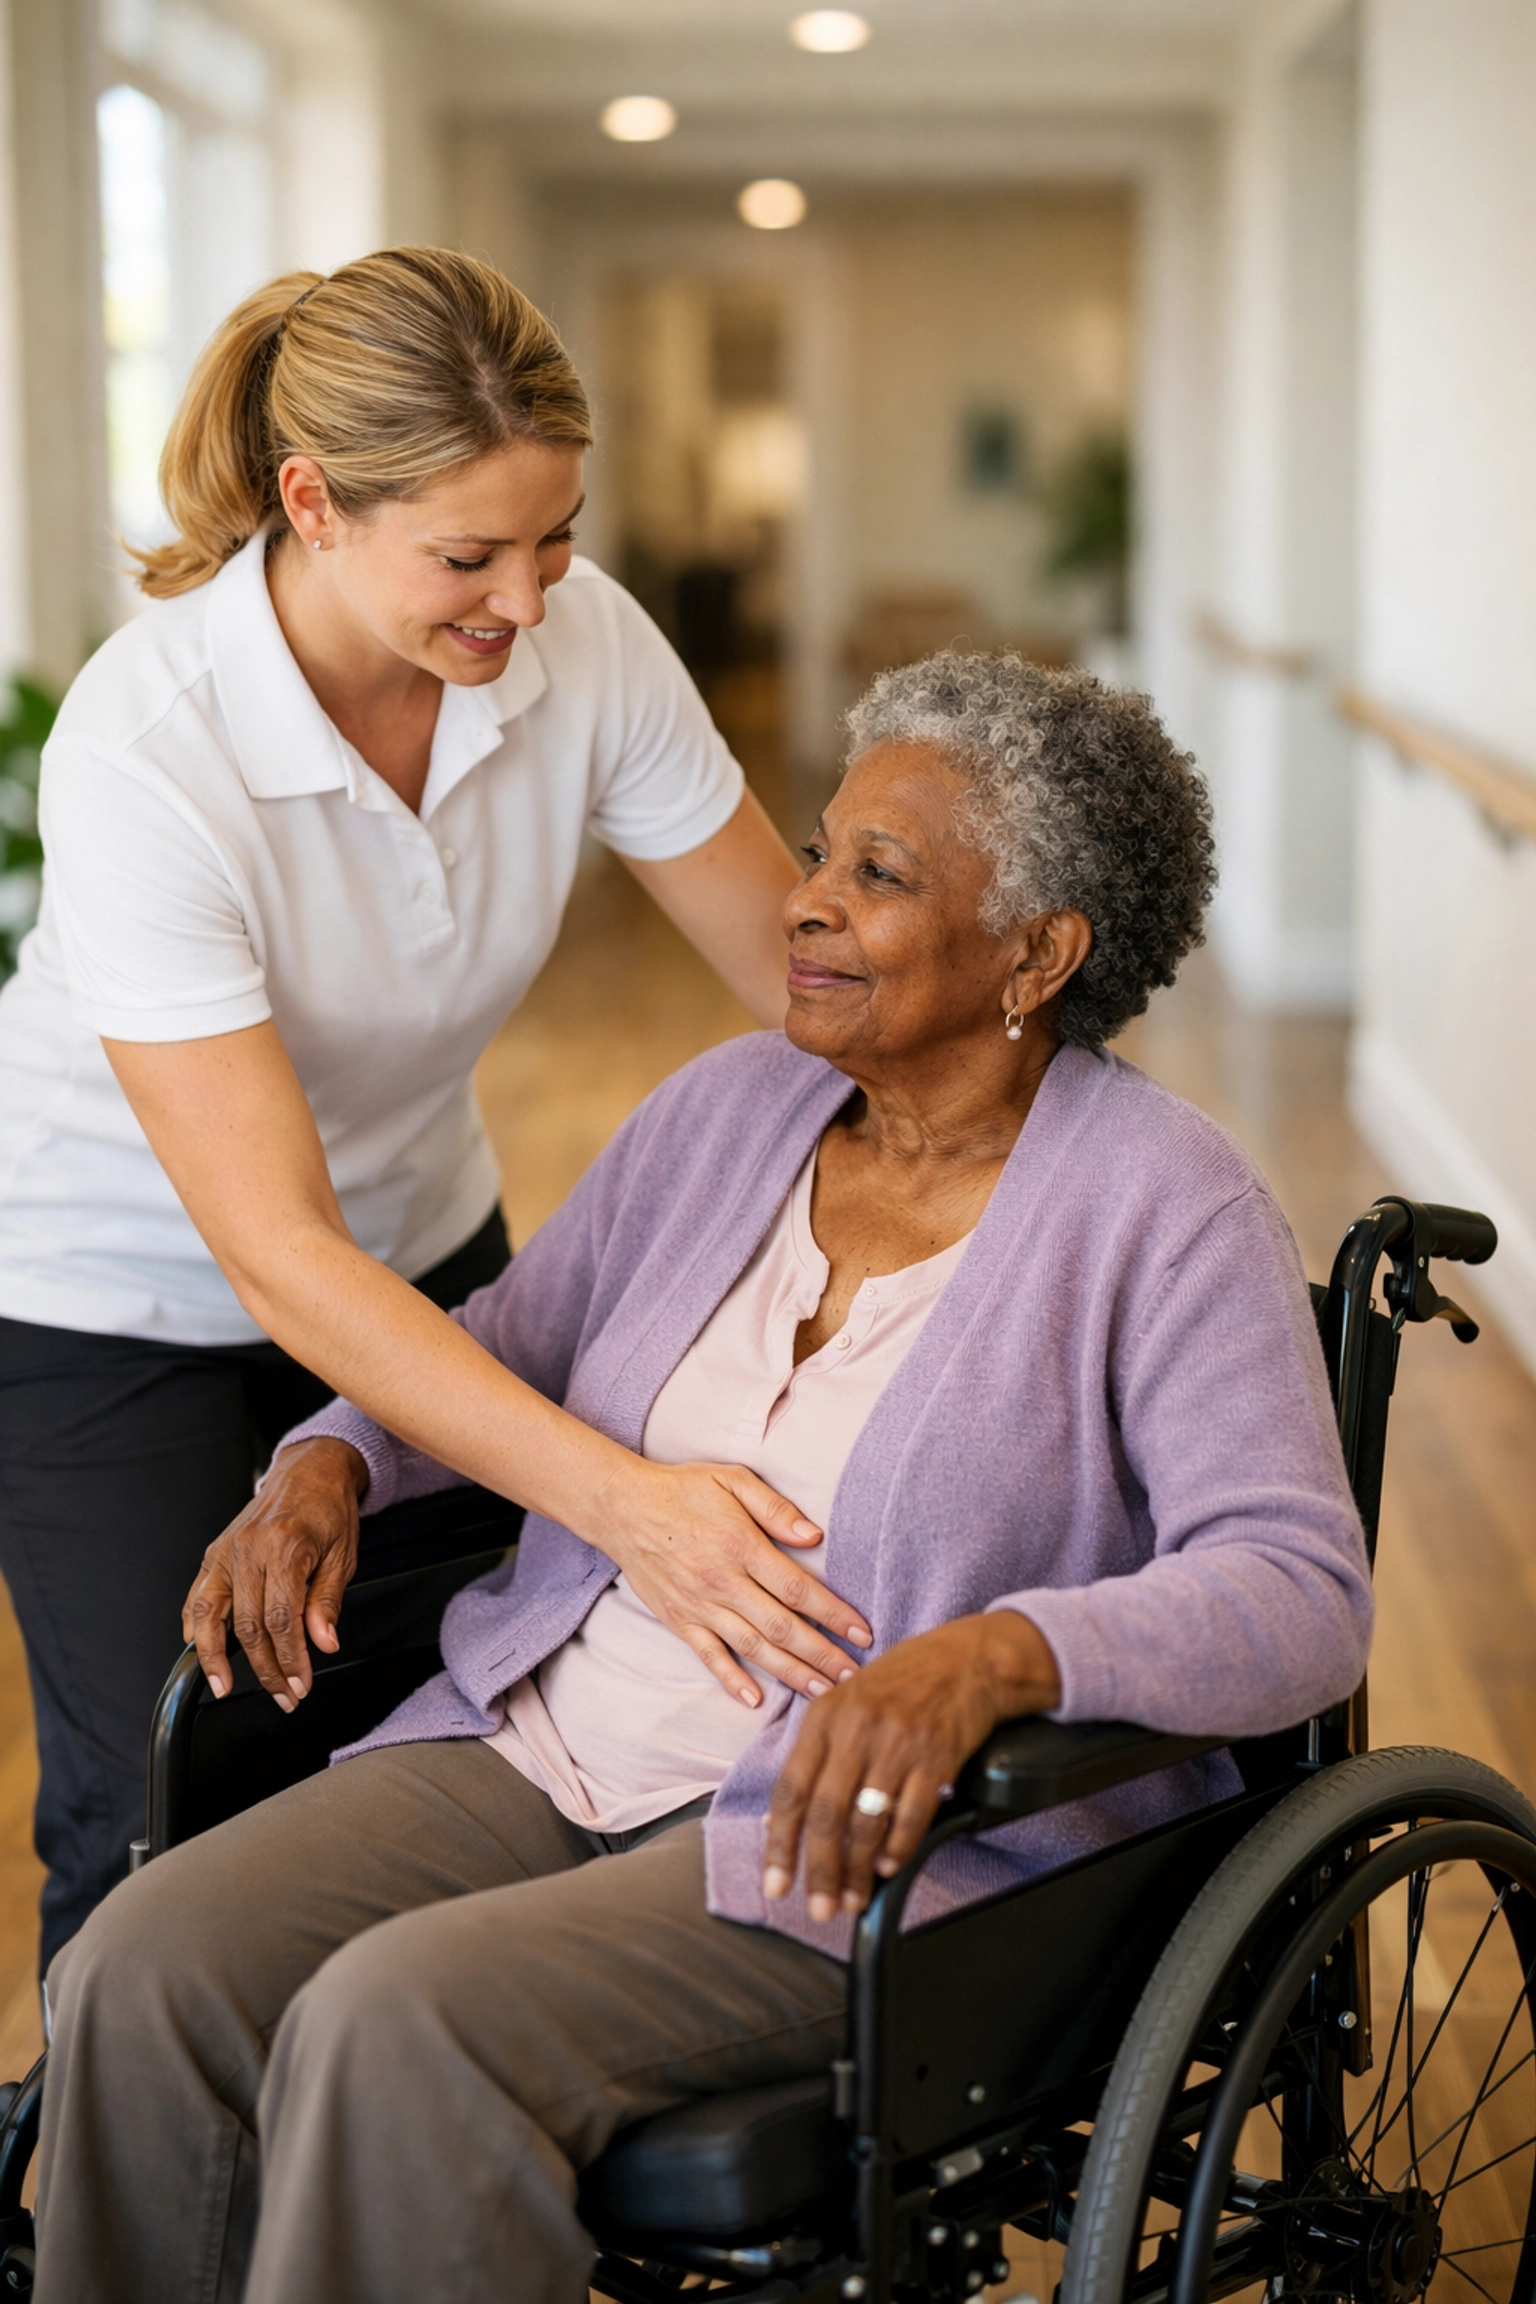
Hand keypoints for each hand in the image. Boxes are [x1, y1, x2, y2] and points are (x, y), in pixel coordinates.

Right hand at [183, 1437, 367, 1707]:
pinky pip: (197, 1596)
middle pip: (248, 1625)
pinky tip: (202, 1651)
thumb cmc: (329, 1510)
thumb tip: (323, 1644)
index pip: (282, 1619)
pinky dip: (195, 1627)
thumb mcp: (344, 1554)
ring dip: (214, 1658)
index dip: (291, 1660)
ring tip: (224, 1687)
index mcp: (285, 1546)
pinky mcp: (214, 1552)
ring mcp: (226, 1550)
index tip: (301, 1685)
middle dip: (265, 1669)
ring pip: (209, 1614)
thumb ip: (327, 1601)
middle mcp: (249, 1549)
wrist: (310, 1470)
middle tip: (283, 1695)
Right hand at [602, 1459, 872, 1705]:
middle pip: (782, 1627)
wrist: (622, 1507)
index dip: (834, 1614)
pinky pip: (709, 1656)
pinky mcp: (679, 1620)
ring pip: (753, 1648)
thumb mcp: (732, 1479)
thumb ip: (775, 1507)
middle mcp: (723, 1582)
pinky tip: (755, 1700)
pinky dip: (731, 1680)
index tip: (863, 1633)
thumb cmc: (684, 1489)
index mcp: (742, 1546)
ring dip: (791, 1673)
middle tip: (855, 1677)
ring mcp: (700, 1606)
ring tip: (823, 1692)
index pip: (798, 1589)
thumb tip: (814, 1535)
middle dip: (823, 1655)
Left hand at [763, 1611, 1061, 1922]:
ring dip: (857, 1871)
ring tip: (853, 1899)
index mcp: (825, 1714)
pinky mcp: (937, 1756)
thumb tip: (779, 1818)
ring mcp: (898, 1742)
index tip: (776, 1882)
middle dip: (819, 1870)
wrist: (969, 1658)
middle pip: (825, 1813)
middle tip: (819, 1908)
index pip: (791, 1788)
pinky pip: (912, 1815)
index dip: (779, 1843)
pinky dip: (898, 1848)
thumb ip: (816, 1754)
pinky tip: (889, 1867)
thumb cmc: (904, 1682)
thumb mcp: (847, 1702)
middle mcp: (857, 1728)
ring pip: (867, 1822)